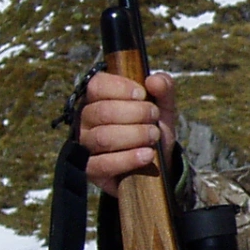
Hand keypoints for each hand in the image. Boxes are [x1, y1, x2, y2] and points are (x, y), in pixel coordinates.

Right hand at [77, 70, 176, 196]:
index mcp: (99, 98)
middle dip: (136, 114)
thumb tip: (154, 80)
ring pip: (103, 137)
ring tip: (154, 136)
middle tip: (154, 118)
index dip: (121, 88)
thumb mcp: (163, 106)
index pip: (97, 85)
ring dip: (135, 135)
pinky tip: (147, 155)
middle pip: (103, 112)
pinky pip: (103, 164)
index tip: (143, 95)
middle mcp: (86, 119)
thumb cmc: (152, 128)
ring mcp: (85, 144)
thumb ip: (163, 88)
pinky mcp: (90, 169)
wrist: (156, 163)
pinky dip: (128, 159)